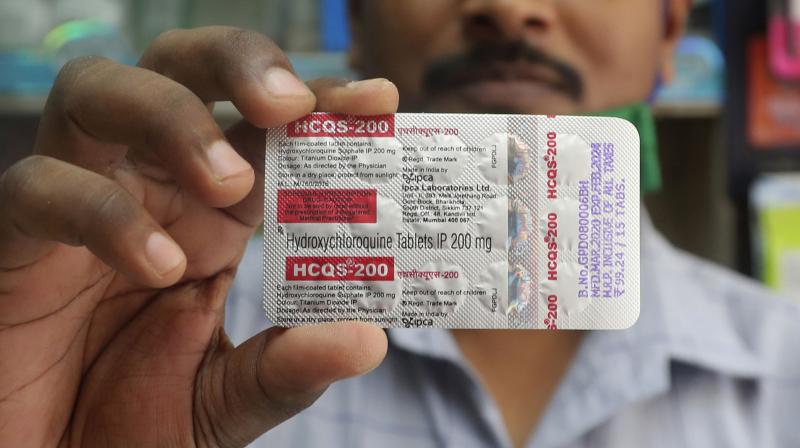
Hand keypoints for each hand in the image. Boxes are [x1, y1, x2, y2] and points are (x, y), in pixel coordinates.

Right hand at [0, 26, 396, 446]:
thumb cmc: (138, 422)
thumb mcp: (231, 400)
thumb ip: (289, 368)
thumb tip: (368, 340)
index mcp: (212, 212)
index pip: (262, 125)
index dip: (316, 98)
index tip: (376, 100)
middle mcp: (146, 188)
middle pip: (178, 67)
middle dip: (237, 63)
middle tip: (289, 105)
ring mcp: (77, 203)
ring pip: (96, 92)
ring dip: (171, 116)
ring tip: (229, 185)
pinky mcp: (16, 241)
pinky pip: (40, 188)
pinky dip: (104, 213)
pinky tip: (161, 267)